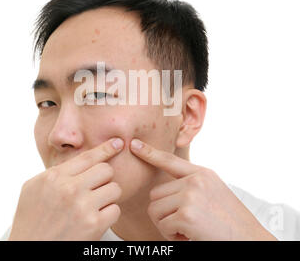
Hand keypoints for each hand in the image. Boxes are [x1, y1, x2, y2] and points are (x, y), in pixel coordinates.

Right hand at [8, 138, 123, 240]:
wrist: (29, 250)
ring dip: (107, 197)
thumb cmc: (30, 221)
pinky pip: (115, 209)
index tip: (118, 143)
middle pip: (106, 170)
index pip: (88, 156)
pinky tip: (95, 219)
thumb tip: (81, 161)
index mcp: (54, 177)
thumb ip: (55, 172)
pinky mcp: (94, 225)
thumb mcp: (33, 189)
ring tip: (94, 206)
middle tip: (95, 189)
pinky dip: (108, 214)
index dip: (106, 148)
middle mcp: (69, 189)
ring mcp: (83, 206)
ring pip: (115, 188)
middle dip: (104, 178)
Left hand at [130, 139, 276, 240]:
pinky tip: (192, 237)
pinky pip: (163, 226)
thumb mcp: (214, 192)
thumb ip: (191, 185)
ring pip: (155, 210)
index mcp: (202, 174)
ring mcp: (191, 195)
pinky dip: (173, 236)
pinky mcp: (187, 214)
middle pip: (156, 194)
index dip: (149, 153)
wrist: (252, 241)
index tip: (134, 145)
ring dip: (167, 225)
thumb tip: (163, 191)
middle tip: (185, 223)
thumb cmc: (231, 222)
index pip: (170, 160)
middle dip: (164, 213)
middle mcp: (195, 180)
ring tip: (190, 230)